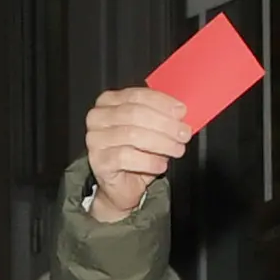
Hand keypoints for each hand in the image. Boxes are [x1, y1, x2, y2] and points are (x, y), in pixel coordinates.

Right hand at [83, 87, 191, 221]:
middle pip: (135, 114)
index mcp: (109, 102)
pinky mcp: (99, 160)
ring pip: (132, 135)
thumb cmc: (137, 153)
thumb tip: (180, 111)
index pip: (136, 95)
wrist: (123, 184)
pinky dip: (149, 161)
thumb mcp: (151, 130)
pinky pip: (127, 158)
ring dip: (162, 143)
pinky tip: (160, 165)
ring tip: (177, 150)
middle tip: (184, 134)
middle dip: (165, 124)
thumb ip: (162, 116)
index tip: (182, 112)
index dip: (162, 103)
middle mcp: (98, 117)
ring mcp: (95, 139)